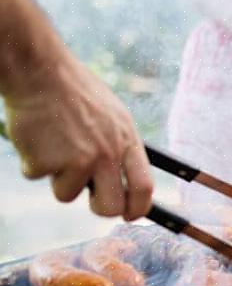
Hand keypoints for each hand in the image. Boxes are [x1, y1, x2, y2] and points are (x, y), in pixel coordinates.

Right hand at [4, 57, 153, 219]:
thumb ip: (120, 148)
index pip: (144, 188)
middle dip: (99, 209)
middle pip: (110, 207)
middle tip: (87, 197)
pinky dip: (32, 161)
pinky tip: (36, 136)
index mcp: (127, 141)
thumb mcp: (113, 116)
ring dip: (56, 177)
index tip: (130, 215)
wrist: (39, 70)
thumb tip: (125, 182)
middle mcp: (107, 154)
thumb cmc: (75, 92)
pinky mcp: (47, 162)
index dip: (139, 208)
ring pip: (66, 195)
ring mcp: (78, 159)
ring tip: (53, 144)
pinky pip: (38, 176)